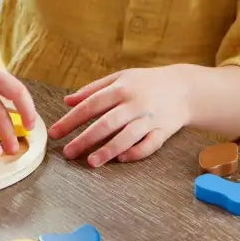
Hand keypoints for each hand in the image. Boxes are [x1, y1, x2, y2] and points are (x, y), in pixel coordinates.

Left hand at [47, 67, 191, 166]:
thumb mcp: (120, 78)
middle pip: (106, 123)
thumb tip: (67, 101)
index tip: (55, 133)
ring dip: (108, 150)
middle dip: (85, 139)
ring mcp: (150, 118)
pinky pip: (149, 145)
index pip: (90, 105)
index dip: (71, 120)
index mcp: (121, 88)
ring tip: (91, 162)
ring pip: (127, 137)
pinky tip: (120, 159)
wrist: (184, 88)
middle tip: (68, 153)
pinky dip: (135, 153)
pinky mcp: (164, 131)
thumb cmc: (146, 82)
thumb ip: (93, 89)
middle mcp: (134, 104)